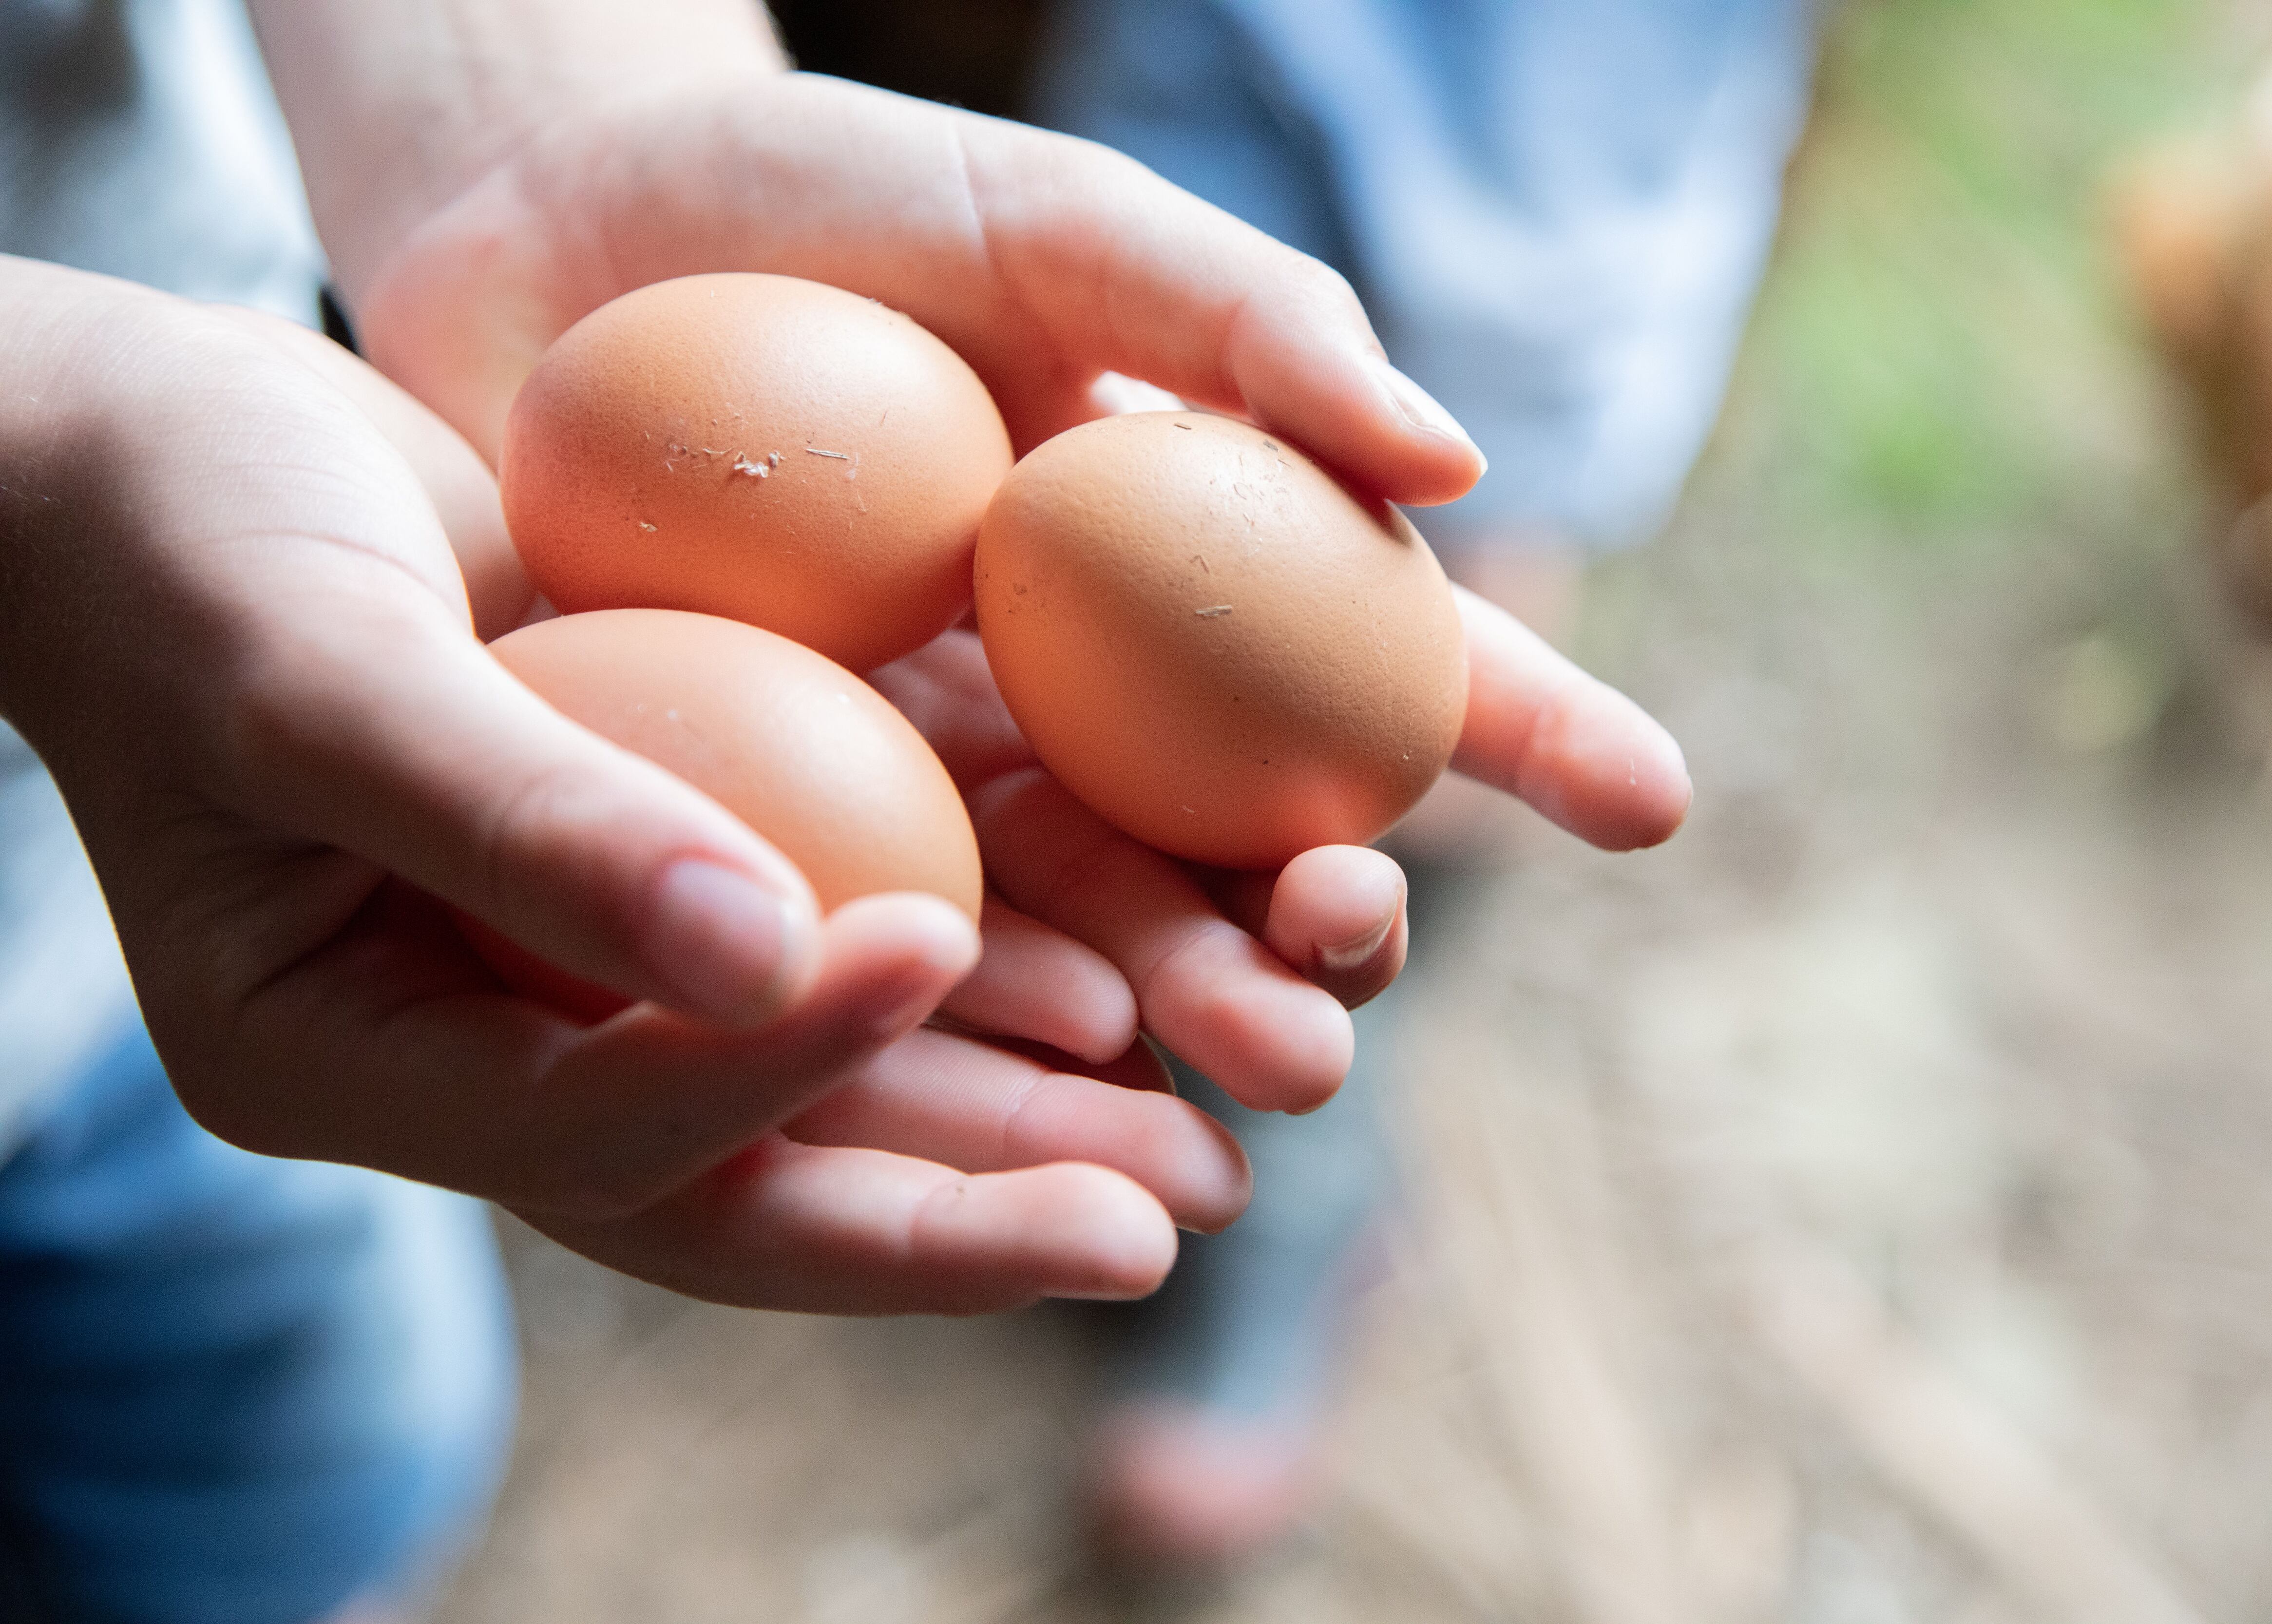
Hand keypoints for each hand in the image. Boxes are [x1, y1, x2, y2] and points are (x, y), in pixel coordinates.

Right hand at [0, 261, 1248, 1313]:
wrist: (165, 463)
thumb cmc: (188, 541)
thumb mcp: (319, 667)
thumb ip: (526, 820)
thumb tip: (762, 956)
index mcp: (355, 1061)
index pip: (597, 1135)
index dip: (774, 1070)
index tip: (934, 950)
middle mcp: (490, 1056)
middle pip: (750, 1181)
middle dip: (962, 1212)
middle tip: (1168, 1217)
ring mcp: (587, 982)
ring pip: (828, 1099)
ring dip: (1019, 1121)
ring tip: (1212, 1144)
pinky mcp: (674, 883)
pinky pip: (845, 960)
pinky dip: (988, 975)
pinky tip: (1142, 979)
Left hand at [314, 63, 1689, 1055]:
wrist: (543, 240)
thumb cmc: (819, 205)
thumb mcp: (1048, 224)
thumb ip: (1242, 330)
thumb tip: (1449, 472)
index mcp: (1189, 564)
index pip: (1389, 665)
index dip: (1527, 737)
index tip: (1650, 801)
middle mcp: (1093, 695)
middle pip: (1254, 840)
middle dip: (1329, 924)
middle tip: (1348, 954)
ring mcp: (950, 770)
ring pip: (1105, 925)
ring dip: (1192, 1007)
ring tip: (1256, 1063)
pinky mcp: (798, 820)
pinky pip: (918, 928)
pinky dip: (998, 1000)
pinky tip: (1059, 1049)